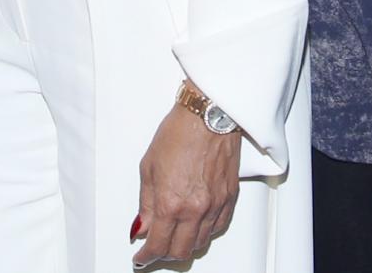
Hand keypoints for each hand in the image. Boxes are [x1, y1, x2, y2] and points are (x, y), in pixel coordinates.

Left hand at [132, 91, 238, 267]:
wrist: (208, 115)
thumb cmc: (179, 132)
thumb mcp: (148, 167)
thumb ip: (146, 203)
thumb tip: (142, 227)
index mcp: (171, 203)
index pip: (158, 245)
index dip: (146, 256)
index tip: (141, 257)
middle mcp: (195, 209)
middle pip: (181, 251)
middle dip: (165, 255)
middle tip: (155, 249)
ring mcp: (215, 205)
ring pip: (201, 243)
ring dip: (185, 245)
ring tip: (174, 238)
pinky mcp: (230, 198)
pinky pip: (218, 228)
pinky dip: (205, 233)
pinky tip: (196, 227)